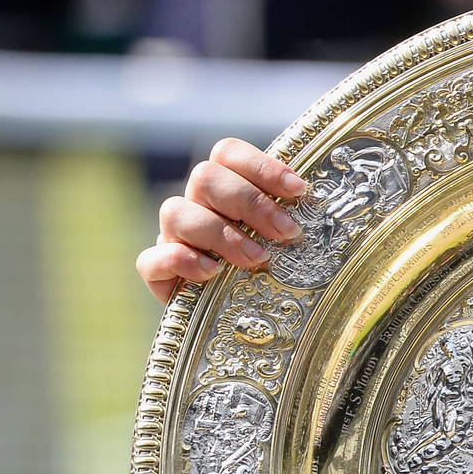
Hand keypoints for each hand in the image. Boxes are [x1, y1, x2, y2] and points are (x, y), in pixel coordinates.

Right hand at [136, 138, 306, 301]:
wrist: (239, 320)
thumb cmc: (275, 269)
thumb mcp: (289, 241)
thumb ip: (296, 216)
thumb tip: (320, 199)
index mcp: (226, 187)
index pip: (228, 153)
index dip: (262, 166)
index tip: (298, 190)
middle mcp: (196, 205)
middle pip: (205, 177)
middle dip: (250, 203)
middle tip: (286, 233)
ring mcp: (173, 237)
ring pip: (175, 212)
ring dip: (222, 234)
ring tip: (258, 259)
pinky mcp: (159, 274)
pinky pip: (151, 259)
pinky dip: (181, 261)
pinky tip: (213, 274)